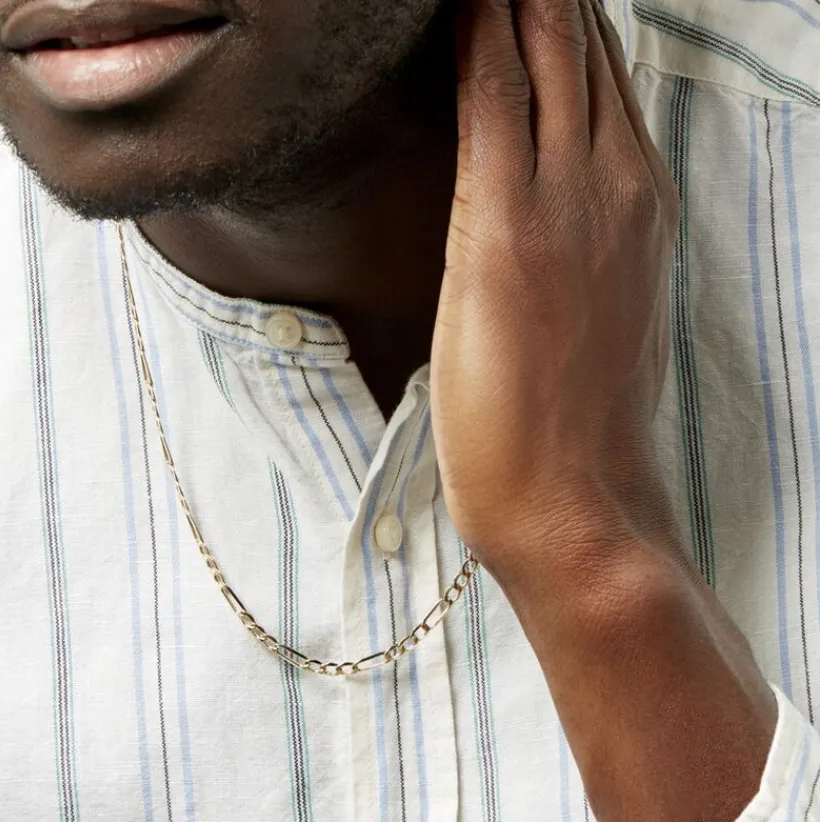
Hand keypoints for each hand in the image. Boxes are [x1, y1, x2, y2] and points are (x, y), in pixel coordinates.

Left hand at [431, 0, 682, 578]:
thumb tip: (541, 219)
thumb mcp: (594, 314)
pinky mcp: (504, 228)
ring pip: (545, 48)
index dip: (563, 17)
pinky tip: (456, 2)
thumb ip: (578, 247)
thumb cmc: (570, 424)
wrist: (573, 501)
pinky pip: (491, 98)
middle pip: (580, 41)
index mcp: (636, 202)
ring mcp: (567, 200)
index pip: (600, 77)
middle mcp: (615, 182)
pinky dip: (475, 36)